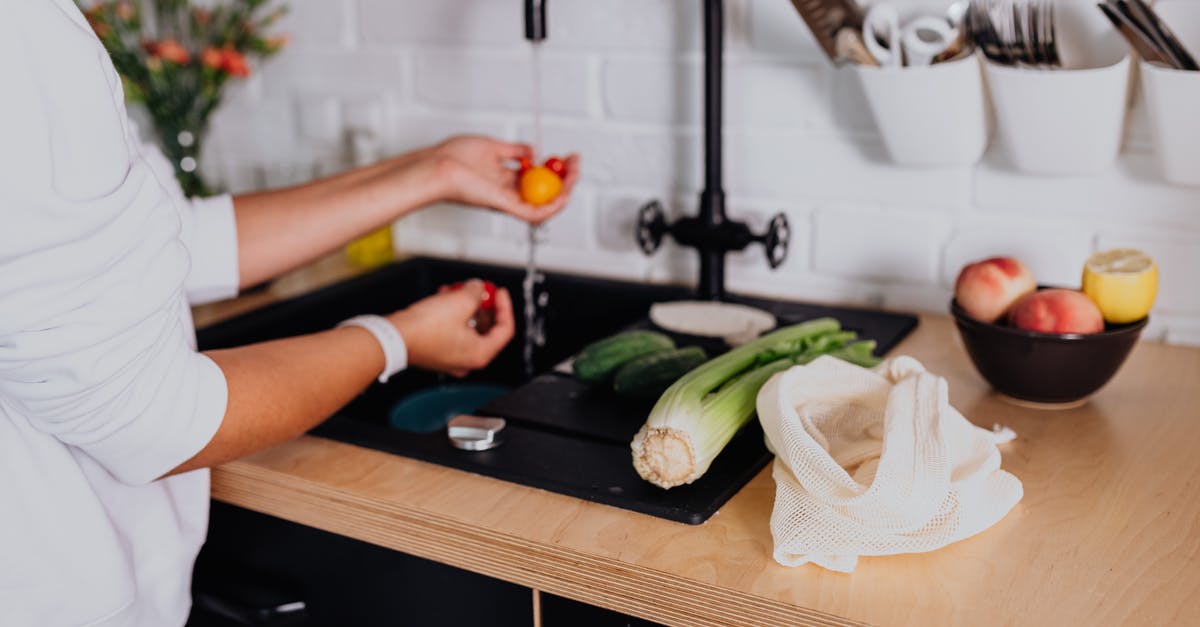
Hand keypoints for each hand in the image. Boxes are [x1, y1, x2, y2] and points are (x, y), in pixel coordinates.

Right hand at [386, 280, 515, 376]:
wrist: (392, 338)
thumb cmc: (424, 329)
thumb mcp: (460, 301)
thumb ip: (476, 292)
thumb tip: (477, 287)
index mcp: (480, 354)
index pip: (505, 330)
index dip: (505, 307)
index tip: (500, 293)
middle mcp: (467, 360)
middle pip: (486, 328)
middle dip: (482, 304)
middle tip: (479, 289)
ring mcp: (450, 357)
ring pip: (467, 327)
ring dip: (465, 306)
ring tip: (458, 289)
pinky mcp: (436, 351)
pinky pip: (452, 330)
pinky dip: (452, 314)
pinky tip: (445, 297)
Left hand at [432, 135, 579, 224]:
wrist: (437, 167)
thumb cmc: (454, 158)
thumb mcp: (491, 147)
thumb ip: (514, 150)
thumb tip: (534, 150)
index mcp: (505, 180)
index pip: (538, 179)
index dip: (556, 169)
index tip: (567, 155)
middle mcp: (509, 193)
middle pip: (545, 192)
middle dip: (566, 178)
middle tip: (576, 162)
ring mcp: (508, 202)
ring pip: (545, 205)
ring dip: (565, 191)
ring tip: (575, 173)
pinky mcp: (505, 207)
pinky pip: (534, 214)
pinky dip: (552, 208)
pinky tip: (564, 195)